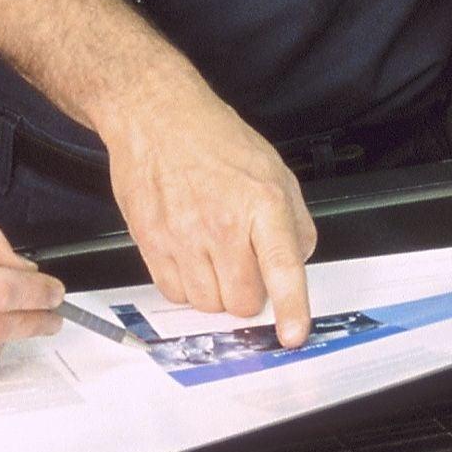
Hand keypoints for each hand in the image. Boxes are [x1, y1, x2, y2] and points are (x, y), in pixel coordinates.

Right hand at [102, 82, 318, 346]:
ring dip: (215, 291)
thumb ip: (295, 220)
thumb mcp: (273, 168)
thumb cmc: (213, 138)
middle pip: (243, 300)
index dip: (291, 308)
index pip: (282, 268)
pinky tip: (189, 254)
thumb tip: (298, 261)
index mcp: (263, 202)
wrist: (155, 116)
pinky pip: (175, 293)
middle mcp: (224, 223)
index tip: (293, 335)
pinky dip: (186, 286)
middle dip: (249, 294)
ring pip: (208, 304)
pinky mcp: (152, 243)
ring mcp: (184, 236)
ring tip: (212, 254)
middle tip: (243, 265)